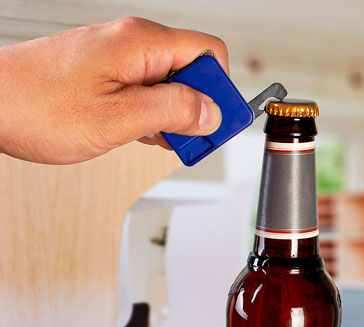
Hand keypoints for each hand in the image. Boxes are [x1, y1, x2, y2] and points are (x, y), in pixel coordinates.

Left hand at [0, 17, 226, 163]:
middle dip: (198, 107)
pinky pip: (148, 92)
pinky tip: (142, 134)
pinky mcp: (110, 75)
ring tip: (159, 140)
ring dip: (175, 116)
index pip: (209, 53)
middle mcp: (134, 45)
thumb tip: (210, 111)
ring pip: (171, 84)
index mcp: (141, 44)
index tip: (217, 123)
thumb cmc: (38, 107)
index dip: (221, 90)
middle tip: (188, 139)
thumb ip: (171, 111)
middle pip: (193, 69)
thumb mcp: (117, 118)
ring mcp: (121, 59)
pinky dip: (154, 116)